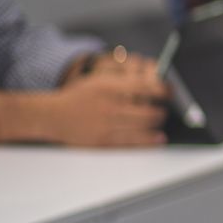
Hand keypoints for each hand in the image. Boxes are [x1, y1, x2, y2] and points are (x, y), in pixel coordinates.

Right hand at [45, 66, 169, 146]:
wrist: (52, 116)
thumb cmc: (79, 97)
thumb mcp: (100, 80)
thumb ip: (125, 80)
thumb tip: (154, 82)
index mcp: (109, 87)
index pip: (146, 87)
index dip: (163, 90)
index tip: (170, 91)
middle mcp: (109, 106)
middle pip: (148, 110)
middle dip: (162, 110)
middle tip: (165, 108)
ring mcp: (106, 125)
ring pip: (143, 127)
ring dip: (157, 124)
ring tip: (160, 120)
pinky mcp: (103, 141)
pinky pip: (132, 142)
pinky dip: (149, 141)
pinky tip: (158, 138)